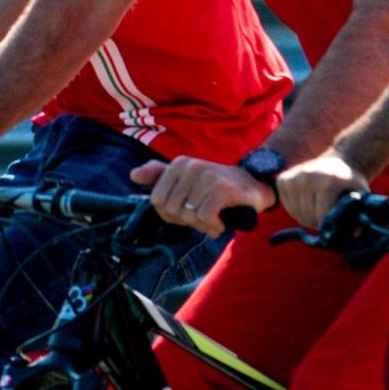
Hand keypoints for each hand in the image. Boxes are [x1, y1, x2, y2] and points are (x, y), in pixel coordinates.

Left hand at [130, 157, 274, 237]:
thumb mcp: (187, 180)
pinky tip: (222, 221)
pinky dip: (213, 226)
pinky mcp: (222, 188)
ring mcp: (207, 175)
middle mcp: (191, 165)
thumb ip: (160, 176)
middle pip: (171, 210)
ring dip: (202, 225)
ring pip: (188, 215)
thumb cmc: (218, 187)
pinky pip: (204, 217)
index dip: (172, 214)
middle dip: (187, 220)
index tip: (190, 210)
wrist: (255, 185)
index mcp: (179, 164)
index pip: (157, 202)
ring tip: (215, 218)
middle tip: (205, 215)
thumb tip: (133, 175)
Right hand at [276, 151, 370, 229]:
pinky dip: (295, 208)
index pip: (321, 217)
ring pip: (295, 213)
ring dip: (306, 217)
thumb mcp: (362, 196)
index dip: (328, 225)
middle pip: (306, 216)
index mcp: (328, 182)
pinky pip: (285, 204)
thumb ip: (360, 216)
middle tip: (326, 216)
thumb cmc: (351, 183)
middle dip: (317, 222)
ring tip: (317, 208)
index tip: (335, 220)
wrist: (341, 161)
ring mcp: (294, 176)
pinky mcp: (283, 179)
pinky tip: (306, 201)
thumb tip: (355, 233)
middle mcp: (308, 177)